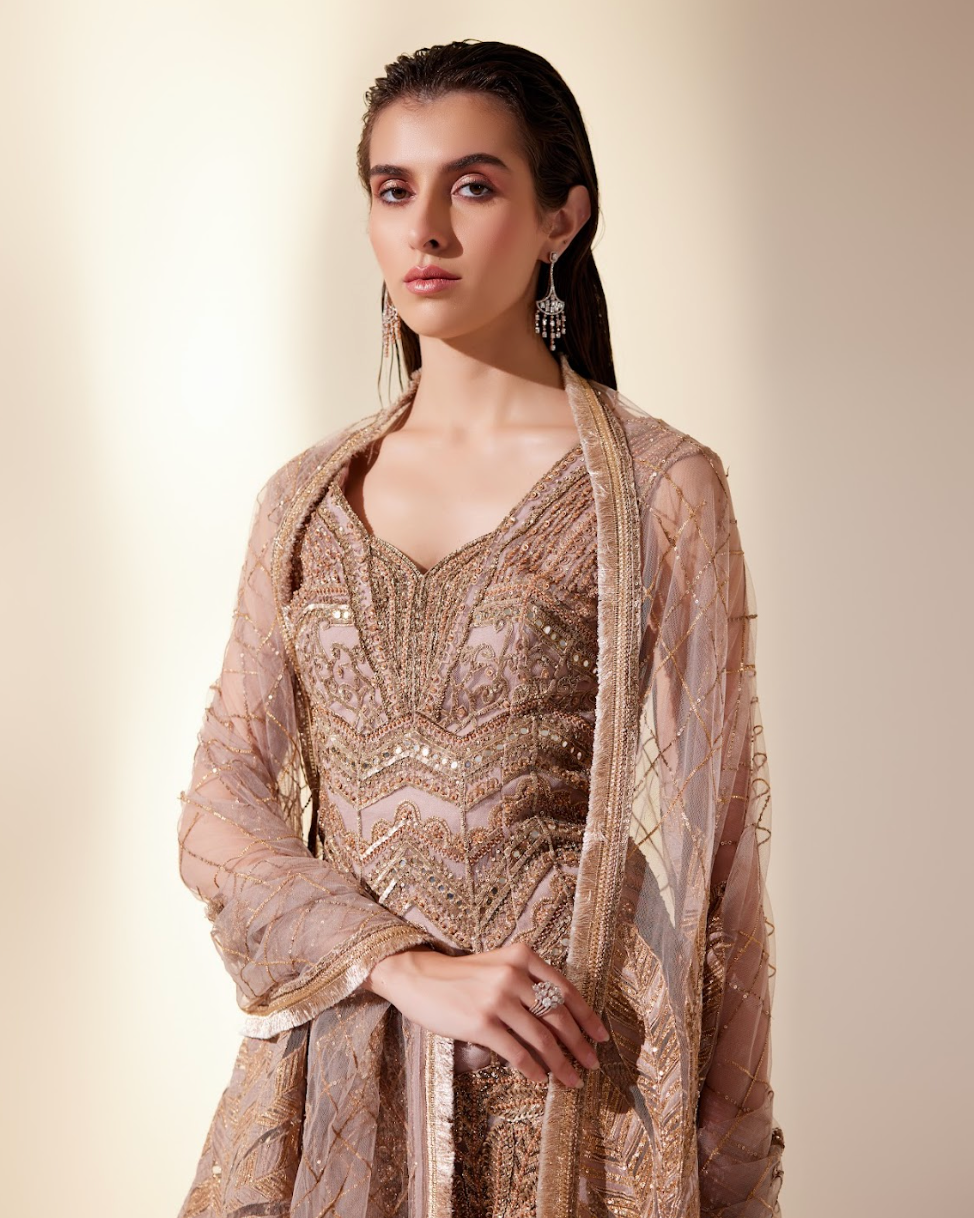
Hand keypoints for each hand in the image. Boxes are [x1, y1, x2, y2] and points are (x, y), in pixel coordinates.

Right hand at [363, 941, 609, 1087]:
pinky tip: (540, 1079)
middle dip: (579, 1044)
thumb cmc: (462, 975)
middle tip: (591, 1064)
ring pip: (541, 1038)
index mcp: (522, 957)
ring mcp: (497, 998)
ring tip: (571, 1079)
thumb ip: (528, 983)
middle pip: (558, 1016)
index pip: (566, 989)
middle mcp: (513, 974)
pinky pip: (516, 1052)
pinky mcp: (480, 1023)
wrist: (419, 976)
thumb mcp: (499, 965)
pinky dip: (533, 1068)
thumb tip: (562, 1021)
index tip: (601, 1037)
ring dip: (561, 1064)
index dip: (587, 1017)